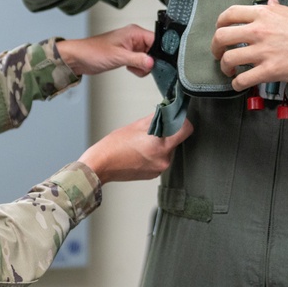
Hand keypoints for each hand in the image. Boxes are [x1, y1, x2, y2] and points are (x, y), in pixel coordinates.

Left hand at [56, 24, 154, 76]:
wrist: (79, 59)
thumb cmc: (93, 51)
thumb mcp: (118, 57)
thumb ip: (138, 59)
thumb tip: (152, 62)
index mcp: (134, 32)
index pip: (156, 40)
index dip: (158, 52)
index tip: (155, 62)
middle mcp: (134, 38)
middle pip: (154, 50)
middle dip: (148, 61)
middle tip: (139, 66)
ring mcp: (130, 46)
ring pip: (147, 58)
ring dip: (142, 66)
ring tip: (131, 67)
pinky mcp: (127, 54)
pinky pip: (140, 62)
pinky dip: (137, 68)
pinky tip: (128, 68)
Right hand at [78, 115, 192, 183]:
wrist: (101, 165)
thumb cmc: (114, 146)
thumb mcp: (136, 126)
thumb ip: (156, 118)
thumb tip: (166, 111)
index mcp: (160, 146)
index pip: (186, 130)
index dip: (182, 122)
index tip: (176, 119)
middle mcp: (163, 160)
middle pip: (176, 141)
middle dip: (167, 134)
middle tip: (151, 130)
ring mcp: (159, 169)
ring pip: (168, 151)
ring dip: (160, 145)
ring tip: (142, 142)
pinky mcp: (153, 175)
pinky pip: (160, 160)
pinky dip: (154, 154)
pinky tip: (140, 151)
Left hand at [210, 0, 287, 90]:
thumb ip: (277, 9)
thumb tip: (270, 3)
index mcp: (264, 14)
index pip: (229, 14)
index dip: (219, 24)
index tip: (220, 31)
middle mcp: (260, 30)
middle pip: (222, 37)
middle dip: (215, 47)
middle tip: (218, 54)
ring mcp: (264, 51)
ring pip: (228, 60)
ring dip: (225, 68)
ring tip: (230, 71)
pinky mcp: (271, 71)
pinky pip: (243, 80)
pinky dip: (237, 84)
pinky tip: (240, 85)